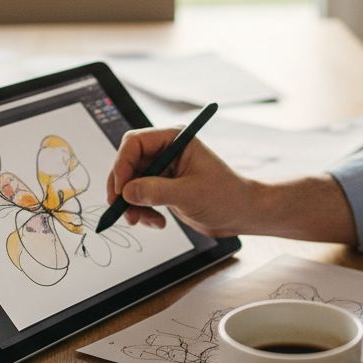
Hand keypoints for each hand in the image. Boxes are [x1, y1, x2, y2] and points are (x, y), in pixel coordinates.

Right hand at [106, 127, 257, 237]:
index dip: (122, 165)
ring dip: (132, 204)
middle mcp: (166, 151)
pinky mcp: (163, 187)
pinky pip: (140, 197)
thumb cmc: (226, 196)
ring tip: (142, 220)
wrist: (241, 214)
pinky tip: (157, 222)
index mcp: (174, 139)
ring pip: (131, 183)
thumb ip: (156, 191)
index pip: (135, 143)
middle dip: (123, 188)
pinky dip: (142, 211)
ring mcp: (164, 170)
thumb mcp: (189, 194)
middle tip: (122, 209)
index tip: (120, 189)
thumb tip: (127, 192)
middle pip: (128, 163)